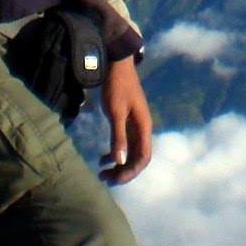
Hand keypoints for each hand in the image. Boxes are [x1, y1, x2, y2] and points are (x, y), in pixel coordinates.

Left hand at [98, 57, 152, 183]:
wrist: (116, 66)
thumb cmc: (116, 87)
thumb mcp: (115, 112)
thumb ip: (118, 137)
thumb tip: (119, 161)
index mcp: (143, 127)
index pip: (143, 158)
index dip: (130, 172)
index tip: (114, 179)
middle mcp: (142, 129)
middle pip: (137, 159)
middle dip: (122, 172)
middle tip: (104, 179)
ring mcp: (135, 126)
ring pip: (130, 154)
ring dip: (118, 166)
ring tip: (101, 174)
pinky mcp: (127, 123)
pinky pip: (124, 145)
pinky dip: (115, 154)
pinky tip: (102, 159)